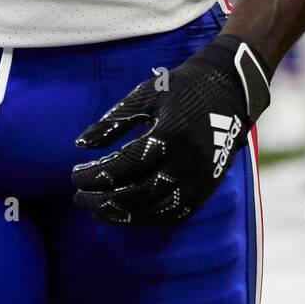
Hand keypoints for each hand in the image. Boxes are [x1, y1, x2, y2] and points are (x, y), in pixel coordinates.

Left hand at [71, 34, 270, 225]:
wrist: (231, 88)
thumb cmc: (182, 86)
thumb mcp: (145, 94)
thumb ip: (113, 121)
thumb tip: (80, 144)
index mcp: (168, 135)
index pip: (123, 167)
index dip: (95, 176)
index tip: (74, 177)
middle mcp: (186, 162)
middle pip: (137, 194)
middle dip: (104, 201)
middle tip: (80, 200)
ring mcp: (200, 178)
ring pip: (157, 210)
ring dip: (125, 215)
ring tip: (100, 212)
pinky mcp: (209, 186)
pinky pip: (178, 212)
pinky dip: (151, 217)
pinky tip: (131, 213)